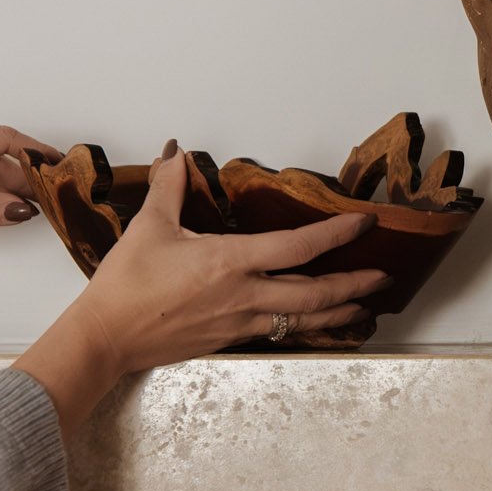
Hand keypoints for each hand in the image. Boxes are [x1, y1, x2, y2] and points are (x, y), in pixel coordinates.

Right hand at [15, 144, 388, 437]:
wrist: (108, 338)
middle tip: (383, 276)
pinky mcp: (232, 339)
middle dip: (355, 284)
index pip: (297, 246)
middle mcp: (245, 295)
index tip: (363, 224)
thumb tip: (176, 151)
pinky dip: (308, 326)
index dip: (335, 234)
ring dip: (339, 311)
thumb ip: (169, 187)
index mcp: (231, 262)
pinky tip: (319, 322)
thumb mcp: (149, 227)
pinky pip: (282, 331)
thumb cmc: (127, 283)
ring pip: (304, 319)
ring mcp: (242, 321)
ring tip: (367, 306)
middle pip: (316, 293)